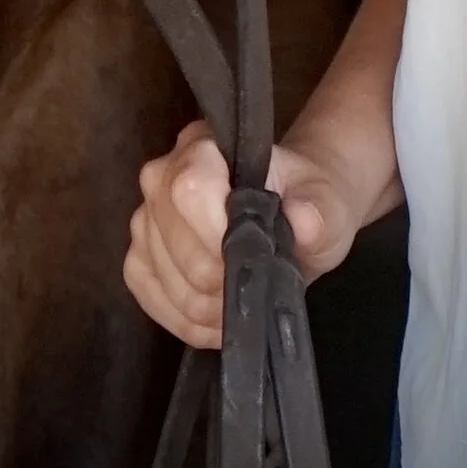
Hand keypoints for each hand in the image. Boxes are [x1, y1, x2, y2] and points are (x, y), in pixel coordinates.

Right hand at [123, 117, 372, 350]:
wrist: (295, 211)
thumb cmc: (308, 201)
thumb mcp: (328, 204)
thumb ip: (318, 211)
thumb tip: (303, 218)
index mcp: (203, 146)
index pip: (190, 190)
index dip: (219, 235)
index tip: (257, 255)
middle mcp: (161, 176)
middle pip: (176, 246)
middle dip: (220, 282)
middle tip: (256, 286)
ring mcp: (144, 219)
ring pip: (164, 280)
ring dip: (208, 308)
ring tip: (243, 301)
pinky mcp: (138, 258)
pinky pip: (150, 299)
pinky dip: (188, 321)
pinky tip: (218, 317)